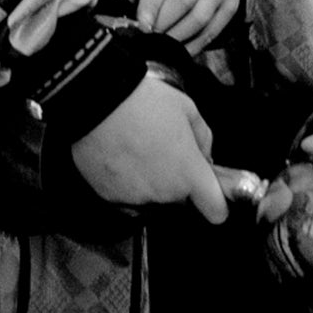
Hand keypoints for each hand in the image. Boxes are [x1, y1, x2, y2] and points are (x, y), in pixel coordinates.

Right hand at [71, 74, 228, 223]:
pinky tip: (117, 153)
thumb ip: (203, 136)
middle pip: (179, 197)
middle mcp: (165, 193)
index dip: (215, 202)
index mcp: (189, 173)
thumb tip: (204, 154)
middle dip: (175, 178)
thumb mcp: (185, 107)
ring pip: (151, 195)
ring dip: (148, 179)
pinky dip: (123, 179)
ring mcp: (136, 198)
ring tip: (135, 146)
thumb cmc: (142, 102)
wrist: (97, 102)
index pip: (216, 210)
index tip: (207, 190)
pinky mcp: (110, 197)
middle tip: (160, 147)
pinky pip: (125, 193)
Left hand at [119, 0, 240, 51]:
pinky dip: (193, 46)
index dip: (150, 7)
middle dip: (162, 26)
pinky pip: (211, 32)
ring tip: (161, 45)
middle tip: (148, 38)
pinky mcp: (230, 5)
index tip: (141, 26)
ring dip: (177, 38)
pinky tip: (180, 49)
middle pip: (181, 2)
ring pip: (198, 20)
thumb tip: (124, 13)